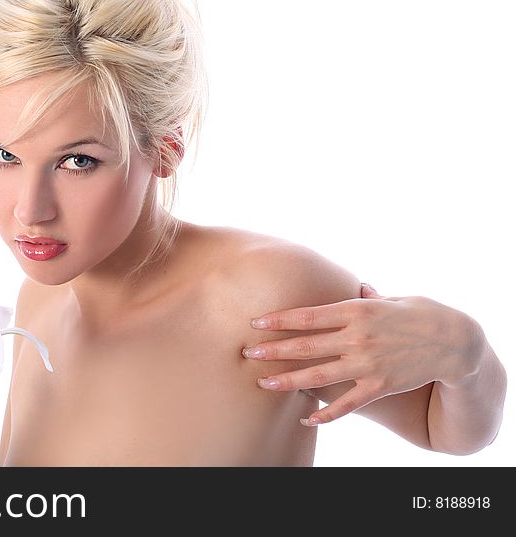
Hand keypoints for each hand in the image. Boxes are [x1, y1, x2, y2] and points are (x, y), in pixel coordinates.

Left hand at [242, 283, 483, 425]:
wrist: (457, 342)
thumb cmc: (423, 313)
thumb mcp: (394, 297)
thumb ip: (370, 296)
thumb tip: (357, 286)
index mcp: (357, 310)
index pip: (308, 316)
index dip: (279, 320)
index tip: (255, 323)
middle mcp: (358, 337)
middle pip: (306, 345)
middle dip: (273, 350)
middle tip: (247, 354)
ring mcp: (368, 364)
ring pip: (319, 375)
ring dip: (288, 380)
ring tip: (263, 384)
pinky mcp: (379, 387)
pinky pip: (347, 404)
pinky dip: (326, 414)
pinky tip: (306, 418)